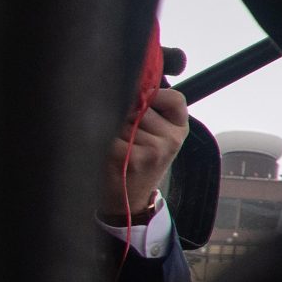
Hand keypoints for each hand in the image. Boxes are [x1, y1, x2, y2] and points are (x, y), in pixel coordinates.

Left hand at [103, 87, 188, 222]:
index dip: (154, 95)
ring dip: (112, 125)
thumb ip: (152, 110)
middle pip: (141, 105)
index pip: (174, 98)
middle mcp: (171, 140)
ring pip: (123, 117)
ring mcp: (153, 150)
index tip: (141, 104)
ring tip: (114, 143)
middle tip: (123, 132)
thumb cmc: (138, 162)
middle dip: (126, 112)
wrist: (127, 200)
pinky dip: (101, 138)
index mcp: (180, 130)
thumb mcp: (157, 137)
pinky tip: (106, 152)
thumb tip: (133, 81)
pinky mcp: (130, 158)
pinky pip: (109, 133)